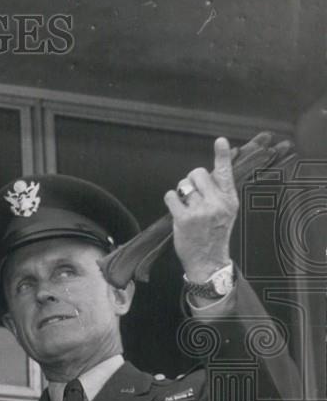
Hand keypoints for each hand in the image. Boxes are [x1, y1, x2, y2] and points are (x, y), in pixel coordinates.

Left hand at [164, 137, 237, 282]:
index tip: (220, 140)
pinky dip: (171, 201)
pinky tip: (177, 211)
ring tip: (187, 206)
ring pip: (183, 184)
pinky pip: (171, 196)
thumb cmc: (214, 233)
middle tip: (192, 194)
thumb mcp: (226, 211)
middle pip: (197, 173)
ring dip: (181, 192)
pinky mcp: (184, 219)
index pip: (226, 172)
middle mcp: (217, 202)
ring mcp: (201, 211)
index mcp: (229, 199)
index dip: (222, 155)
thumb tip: (203, 173)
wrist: (209, 260)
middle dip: (191, 179)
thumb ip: (218, 192)